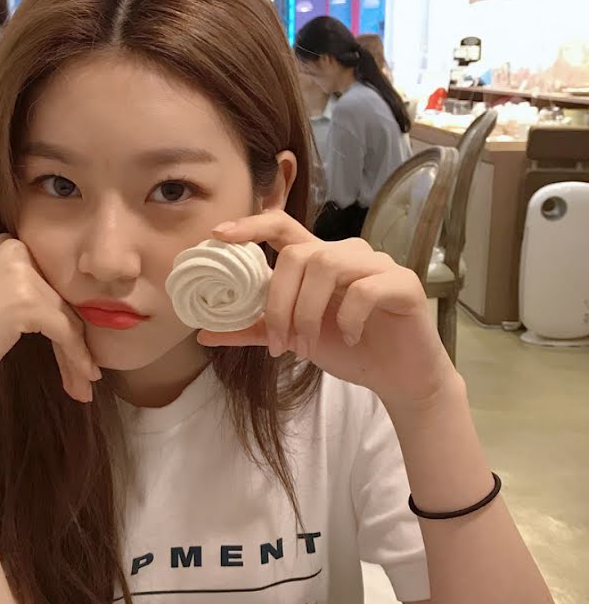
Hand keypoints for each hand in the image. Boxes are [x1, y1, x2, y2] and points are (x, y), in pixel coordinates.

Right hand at [0, 235, 100, 403]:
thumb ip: (31, 292)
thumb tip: (79, 313)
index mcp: (8, 244)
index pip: (53, 283)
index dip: (68, 320)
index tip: (78, 352)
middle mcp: (15, 250)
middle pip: (63, 300)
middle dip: (77, 342)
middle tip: (86, 375)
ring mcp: (21, 273)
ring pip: (68, 318)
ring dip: (79, 356)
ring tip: (84, 385)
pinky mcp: (27, 301)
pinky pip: (66, 332)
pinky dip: (76, 358)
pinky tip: (81, 380)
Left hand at [197, 211, 455, 406]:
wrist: (398, 378)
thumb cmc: (347, 349)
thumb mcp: (292, 337)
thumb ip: (253, 329)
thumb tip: (202, 332)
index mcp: (316, 260)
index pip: (280, 226)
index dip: (249, 225)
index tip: (217, 236)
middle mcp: (345, 253)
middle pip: (299, 254)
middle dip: (280, 302)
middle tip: (280, 342)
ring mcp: (375, 264)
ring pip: (327, 266)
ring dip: (308, 311)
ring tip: (307, 345)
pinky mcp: (402, 283)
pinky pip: (365, 288)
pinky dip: (348, 317)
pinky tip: (349, 339)